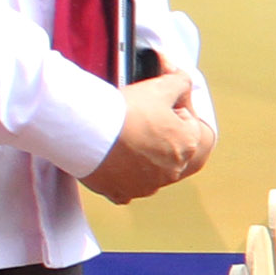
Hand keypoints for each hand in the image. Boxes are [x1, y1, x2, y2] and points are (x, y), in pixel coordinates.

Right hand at [85, 72, 211, 204]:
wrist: (88, 128)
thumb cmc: (126, 110)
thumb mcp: (160, 86)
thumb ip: (180, 82)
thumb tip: (185, 82)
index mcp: (187, 146)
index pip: (186, 124)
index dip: (170, 112)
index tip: (151, 109)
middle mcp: (172, 171)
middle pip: (168, 148)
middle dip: (158, 136)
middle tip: (136, 121)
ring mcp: (147, 185)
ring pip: (149, 169)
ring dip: (141, 156)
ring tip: (122, 137)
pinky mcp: (123, 193)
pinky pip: (125, 186)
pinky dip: (120, 176)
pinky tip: (112, 160)